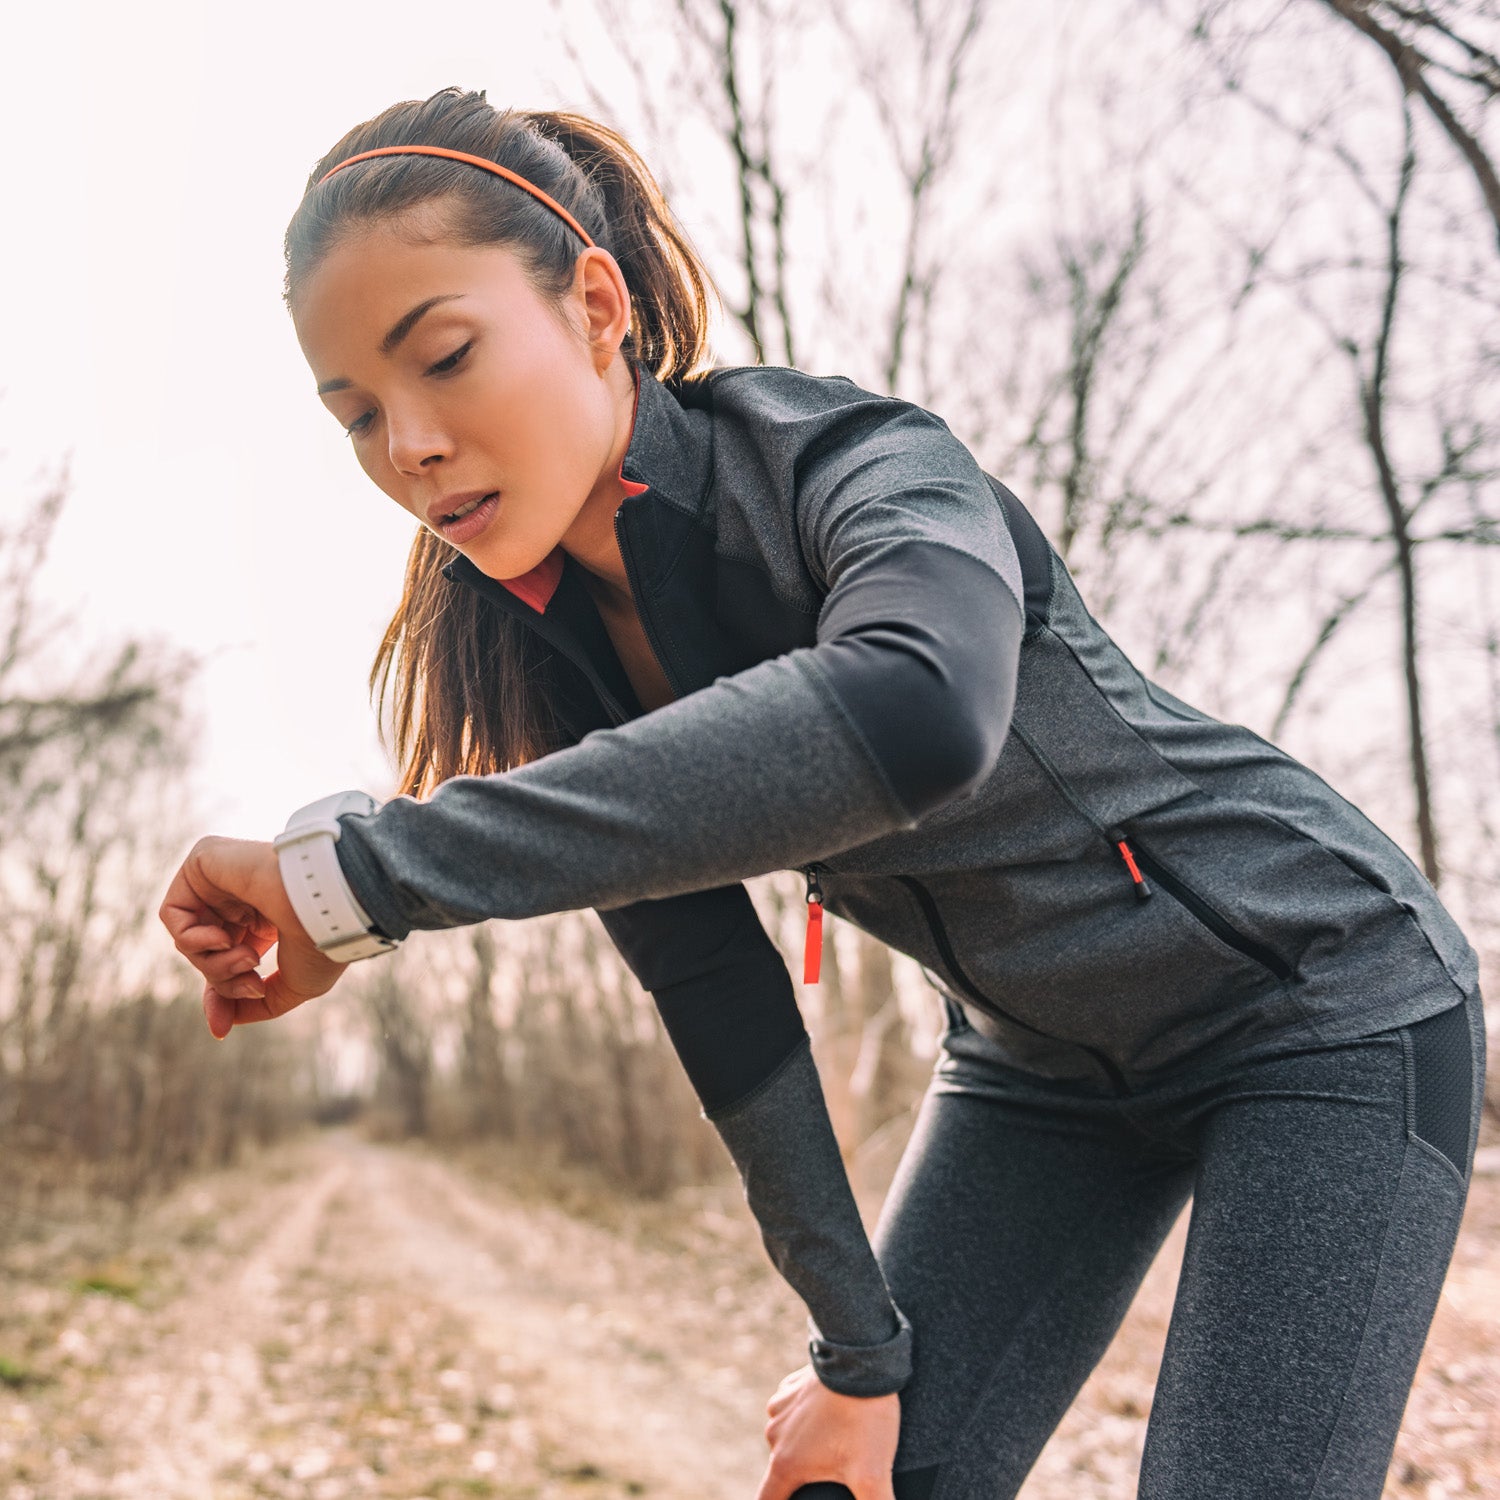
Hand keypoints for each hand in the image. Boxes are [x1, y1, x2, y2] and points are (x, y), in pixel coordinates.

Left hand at [159, 834, 346, 1038]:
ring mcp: (224, 879)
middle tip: (253, 984)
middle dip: (222, 980)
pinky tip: (222, 938)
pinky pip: (173, 913)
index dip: (221, 994)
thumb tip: (221, 1025)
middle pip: (207, 954)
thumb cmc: (323, 941)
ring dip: (212, 963)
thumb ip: (255, 1005)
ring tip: (247, 959)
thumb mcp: (292, 987)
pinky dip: (191, 938)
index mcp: (267, 920)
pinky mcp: (205, 861)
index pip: (226, 960)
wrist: (329, 905)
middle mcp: (243, 899)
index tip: (220, 1029)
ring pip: (189, 938)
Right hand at [756, 1363, 899, 1499]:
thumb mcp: (873, 1473)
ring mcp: (780, 1408)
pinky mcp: (790, 1387)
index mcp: (786, 1463)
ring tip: (837, 1445)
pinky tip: (832, 1417)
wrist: (862, 1358)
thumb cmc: (864, 1417)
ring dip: (804, 1447)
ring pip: (787, 1440)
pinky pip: (793, 1413)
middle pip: (782, 1472)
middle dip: (799, 1479)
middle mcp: (774, 1436)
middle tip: (831, 1473)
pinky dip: (806, 1420)